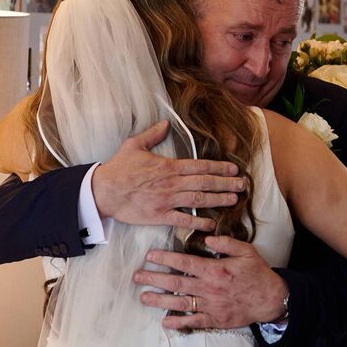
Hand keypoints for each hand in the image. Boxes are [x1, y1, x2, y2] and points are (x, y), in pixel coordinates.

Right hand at [92, 121, 243, 231]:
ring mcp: (167, 200)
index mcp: (168, 166)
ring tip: (235, 200)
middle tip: (243, 185)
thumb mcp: (134, 145)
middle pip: (204, 182)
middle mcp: (171, 183)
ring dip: (218, 199)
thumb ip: (152, 134)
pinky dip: (199, 221)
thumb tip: (165, 123)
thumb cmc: (118, 168)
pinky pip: (183, 219)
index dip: (219, 167)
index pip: (200, 165)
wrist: (103, 191)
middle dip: (226, 183)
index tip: (234, 169)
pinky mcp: (159, 215)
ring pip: (198, 199)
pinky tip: (212, 224)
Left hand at [134, 236, 287, 329]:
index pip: (184, 263)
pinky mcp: (215, 318)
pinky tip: (166, 322)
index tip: (150, 256)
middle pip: (176, 283)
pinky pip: (194, 321)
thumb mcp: (246, 251)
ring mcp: (211, 305)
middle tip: (137, 277)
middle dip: (154, 279)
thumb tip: (207, 237)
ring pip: (181, 302)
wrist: (271, 299)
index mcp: (215, 269)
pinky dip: (180, 323)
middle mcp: (209, 288)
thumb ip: (226, 243)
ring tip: (144, 298)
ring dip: (160, 300)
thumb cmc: (257, 273)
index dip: (165, 259)